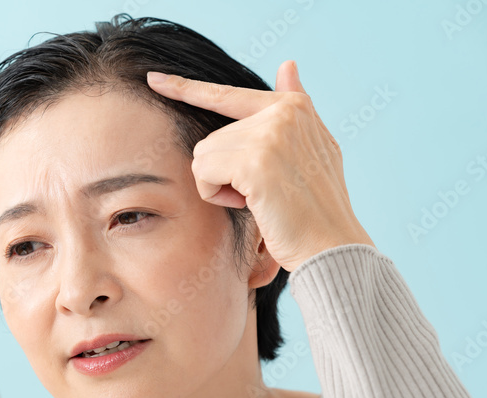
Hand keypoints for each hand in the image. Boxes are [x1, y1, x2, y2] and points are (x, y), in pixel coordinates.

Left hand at [146, 60, 374, 271]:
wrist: (332, 245)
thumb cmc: (316, 207)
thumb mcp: (312, 147)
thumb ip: (293, 108)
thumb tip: (287, 63)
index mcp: (294, 107)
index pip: (228, 94)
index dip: (187, 89)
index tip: (154, 79)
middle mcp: (282, 112)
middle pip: (211, 139)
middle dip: (224, 173)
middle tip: (259, 194)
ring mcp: (269, 134)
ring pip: (203, 156)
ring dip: (219, 186)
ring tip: (258, 200)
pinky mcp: (255, 160)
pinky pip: (202, 173)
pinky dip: (215, 195)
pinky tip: (249, 205)